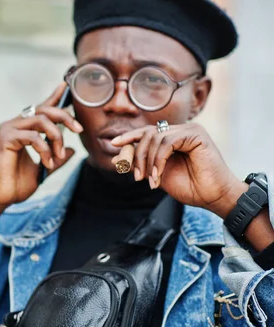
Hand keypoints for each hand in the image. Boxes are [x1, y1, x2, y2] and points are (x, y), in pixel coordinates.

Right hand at [0, 82, 82, 208]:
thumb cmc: (14, 185)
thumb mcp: (42, 170)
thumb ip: (55, 158)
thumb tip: (71, 150)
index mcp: (21, 130)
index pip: (40, 109)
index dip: (54, 97)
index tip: (66, 86)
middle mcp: (14, 125)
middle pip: (44, 109)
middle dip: (65, 117)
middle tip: (79, 130)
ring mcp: (8, 130)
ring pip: (41, 120)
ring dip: (56, 136)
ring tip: (58, 155)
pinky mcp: (5, 138)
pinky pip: (33, 136)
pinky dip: (45, 150)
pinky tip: (47, 163)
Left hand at [111, 122, 246, 217]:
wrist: (212, 197)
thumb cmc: (189, 186)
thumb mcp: (156, 175)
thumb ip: (139, 165)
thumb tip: (115, 159)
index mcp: (172, 137)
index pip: (146, 132)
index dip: (129, 137)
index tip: (114, 144)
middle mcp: (180, 130)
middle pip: (147, 134)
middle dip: (137, 156)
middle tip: (137, 178)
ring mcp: (189, 130)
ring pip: (155, 138)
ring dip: (148, 162)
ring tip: (150, 180)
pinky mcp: (196, 134)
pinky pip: (167, 142)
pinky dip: (158, 160)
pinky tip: (157, 175)